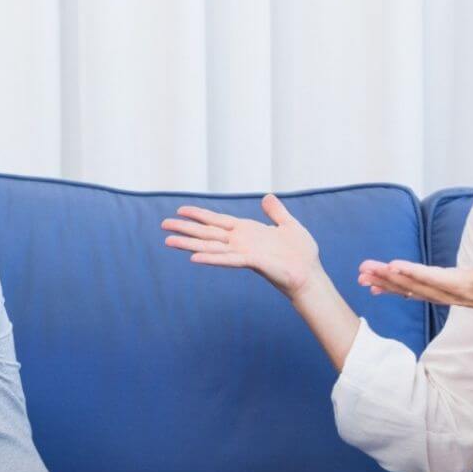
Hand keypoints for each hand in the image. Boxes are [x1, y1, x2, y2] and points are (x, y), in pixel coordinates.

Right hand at [162, 194, 323, 299]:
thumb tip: (267, 197)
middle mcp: (241, 242)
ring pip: (210, 247)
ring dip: (189, 244)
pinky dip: (211, 258)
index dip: (199, 215)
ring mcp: (244, 252)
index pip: (218, 221)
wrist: (310, 274)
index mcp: (247, 231)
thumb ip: (276, 211)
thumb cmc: (301, 253)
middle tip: (163, 225)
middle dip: (185, 229)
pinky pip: (227, 259)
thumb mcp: (288, 225)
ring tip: (168, 241)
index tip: (180, 211)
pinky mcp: (252, 262)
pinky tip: (193, 258)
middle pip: (207, 233)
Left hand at [358, 248, 472, 316]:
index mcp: (460, 285)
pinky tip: (370, 288)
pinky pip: (406, 292)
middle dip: (387, 276)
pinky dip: (388, 289)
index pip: (434, 278)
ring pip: (405, 289)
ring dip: (381, 282)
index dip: (414, 272)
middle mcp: (444, 293)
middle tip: (364, 269)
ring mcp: (436, 295)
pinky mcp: (432, 294)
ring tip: (360, 276)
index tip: (393, 265)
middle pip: (412, 284)